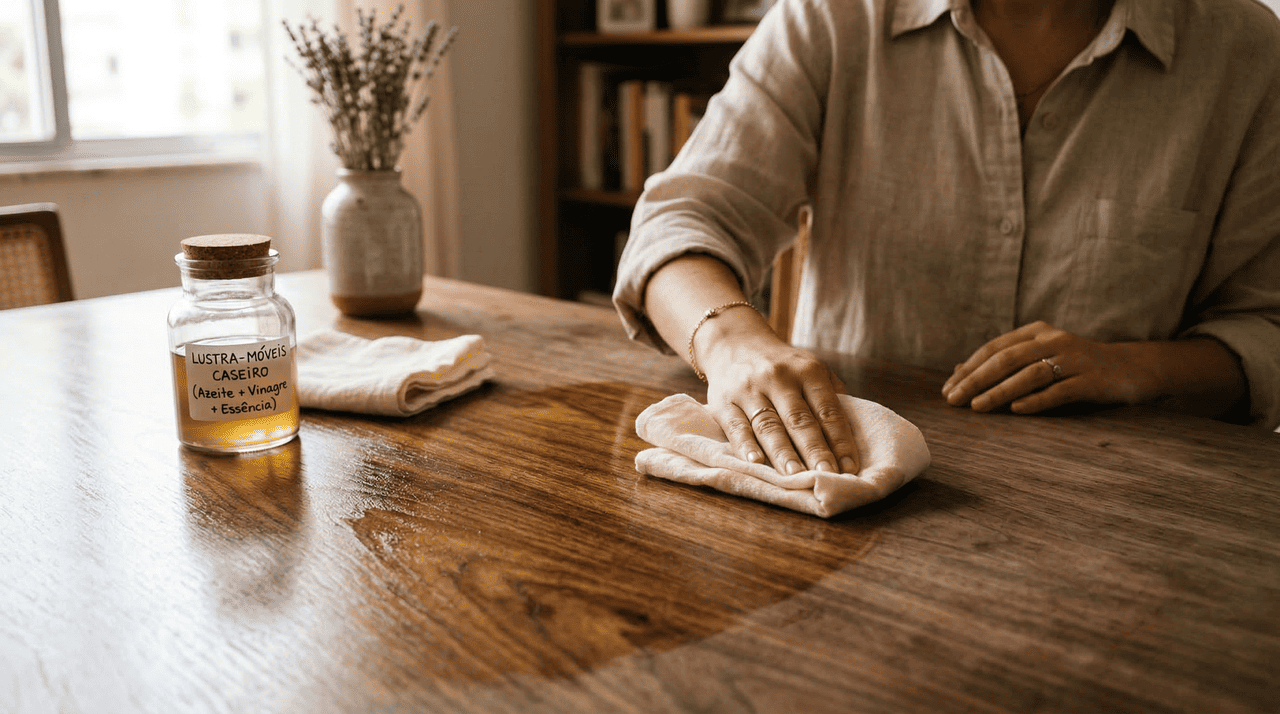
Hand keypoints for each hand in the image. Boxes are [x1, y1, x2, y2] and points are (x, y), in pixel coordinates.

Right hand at [698, 317, 860, 474]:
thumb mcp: (811, 368)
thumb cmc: (782, 366)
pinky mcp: (723, 402)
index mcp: (807, 370)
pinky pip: (736, 427)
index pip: (827, 409)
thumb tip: (854, 434)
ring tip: (796, 477)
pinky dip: (745, 446)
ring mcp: (749, 389)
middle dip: (815, 450)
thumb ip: (832, 394)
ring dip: (783, 454)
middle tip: (826, 476)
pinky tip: (756, 463)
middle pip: (799, 419)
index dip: (840, 439)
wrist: (734, 343)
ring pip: (768, 425)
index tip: (850, 467)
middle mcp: (778, 377)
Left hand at [941, 321, 1159, 413]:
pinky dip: (1037, 400)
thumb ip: (1005, 361)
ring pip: (1030, 374)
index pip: (994, 348)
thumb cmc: (1077, 365)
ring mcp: (1075, 359)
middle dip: (976, 380)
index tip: (948, 389)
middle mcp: (1054, 340)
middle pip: (1007, 359)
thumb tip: (959, 370)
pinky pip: (1060, 390)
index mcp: (1038, 331)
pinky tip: (1017, 411)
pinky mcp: (1093, 380)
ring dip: (1000, 391)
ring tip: (977, 407)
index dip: (969, 368)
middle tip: (953, 400)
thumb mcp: (1041, 356)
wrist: (1133, 367)